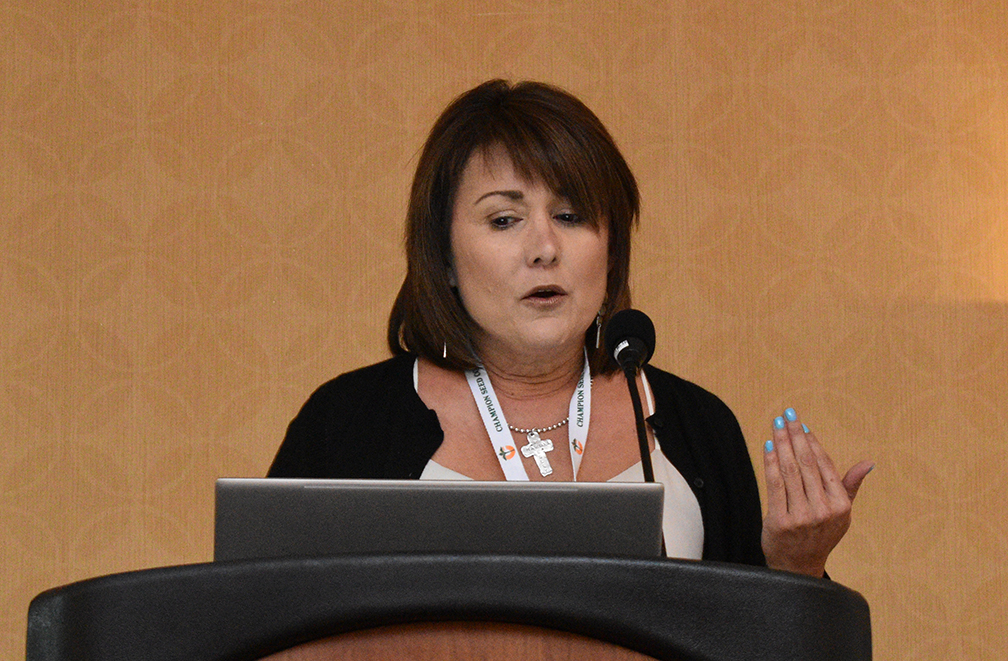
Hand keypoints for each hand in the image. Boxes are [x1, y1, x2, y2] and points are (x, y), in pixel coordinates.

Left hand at [761, 407, 872, 577]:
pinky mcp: (780, 521)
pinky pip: (774, 485)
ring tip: (776, 424)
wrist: (797, 567)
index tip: (801, 424)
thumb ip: (851, 485)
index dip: (811, 442)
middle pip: (806, 463)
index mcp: (840, 506)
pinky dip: (770, 462)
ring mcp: (801, 517)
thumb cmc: (820, 534)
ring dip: (781, 443)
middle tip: (787, 414)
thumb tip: (869, 463)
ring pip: (790, 471)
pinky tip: (768, 446)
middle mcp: (823, 511)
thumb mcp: (841, 513)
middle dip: (795, 435)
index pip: (824, 465)